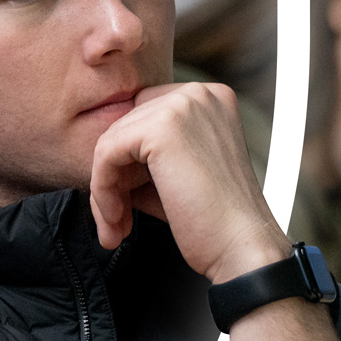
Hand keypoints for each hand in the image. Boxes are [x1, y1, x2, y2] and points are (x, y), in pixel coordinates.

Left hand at [85, 82, 287, 280]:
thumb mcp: (177, 173)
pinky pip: (105, 152)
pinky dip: (103, 189)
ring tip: (117, 226)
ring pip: (111, 139)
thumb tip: (99, 157)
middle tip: (118, 219)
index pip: (144, 115)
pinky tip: (117, 219)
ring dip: (106, 188)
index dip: (129, 161)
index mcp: (210, 98)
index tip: (126, 203)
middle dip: (114, 174)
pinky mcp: (161, 127)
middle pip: (125, 124)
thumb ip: (144, 154)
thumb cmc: (212, 220)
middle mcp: (199, 93)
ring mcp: (182, 105)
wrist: (240, 247)